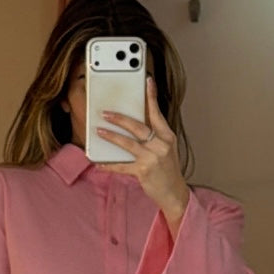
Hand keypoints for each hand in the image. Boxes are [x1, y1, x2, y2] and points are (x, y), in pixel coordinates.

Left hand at [97, 76, 189, 232]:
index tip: (148, 81)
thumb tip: (134, 124)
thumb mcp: (166, 149)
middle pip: (138, 126)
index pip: (157, 113)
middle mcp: (161, 145)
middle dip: (120, 119)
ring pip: (128, 143)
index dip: (152, 97)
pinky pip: (122, 166)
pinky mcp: (143, 171)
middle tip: (105, 113)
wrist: (174, 193)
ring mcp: (152, 158)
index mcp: (167, 136)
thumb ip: (154, 136)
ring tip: (99, 131)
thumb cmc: (167, 170)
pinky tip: (98, 163)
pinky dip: (109, 165)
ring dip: (111, 137)